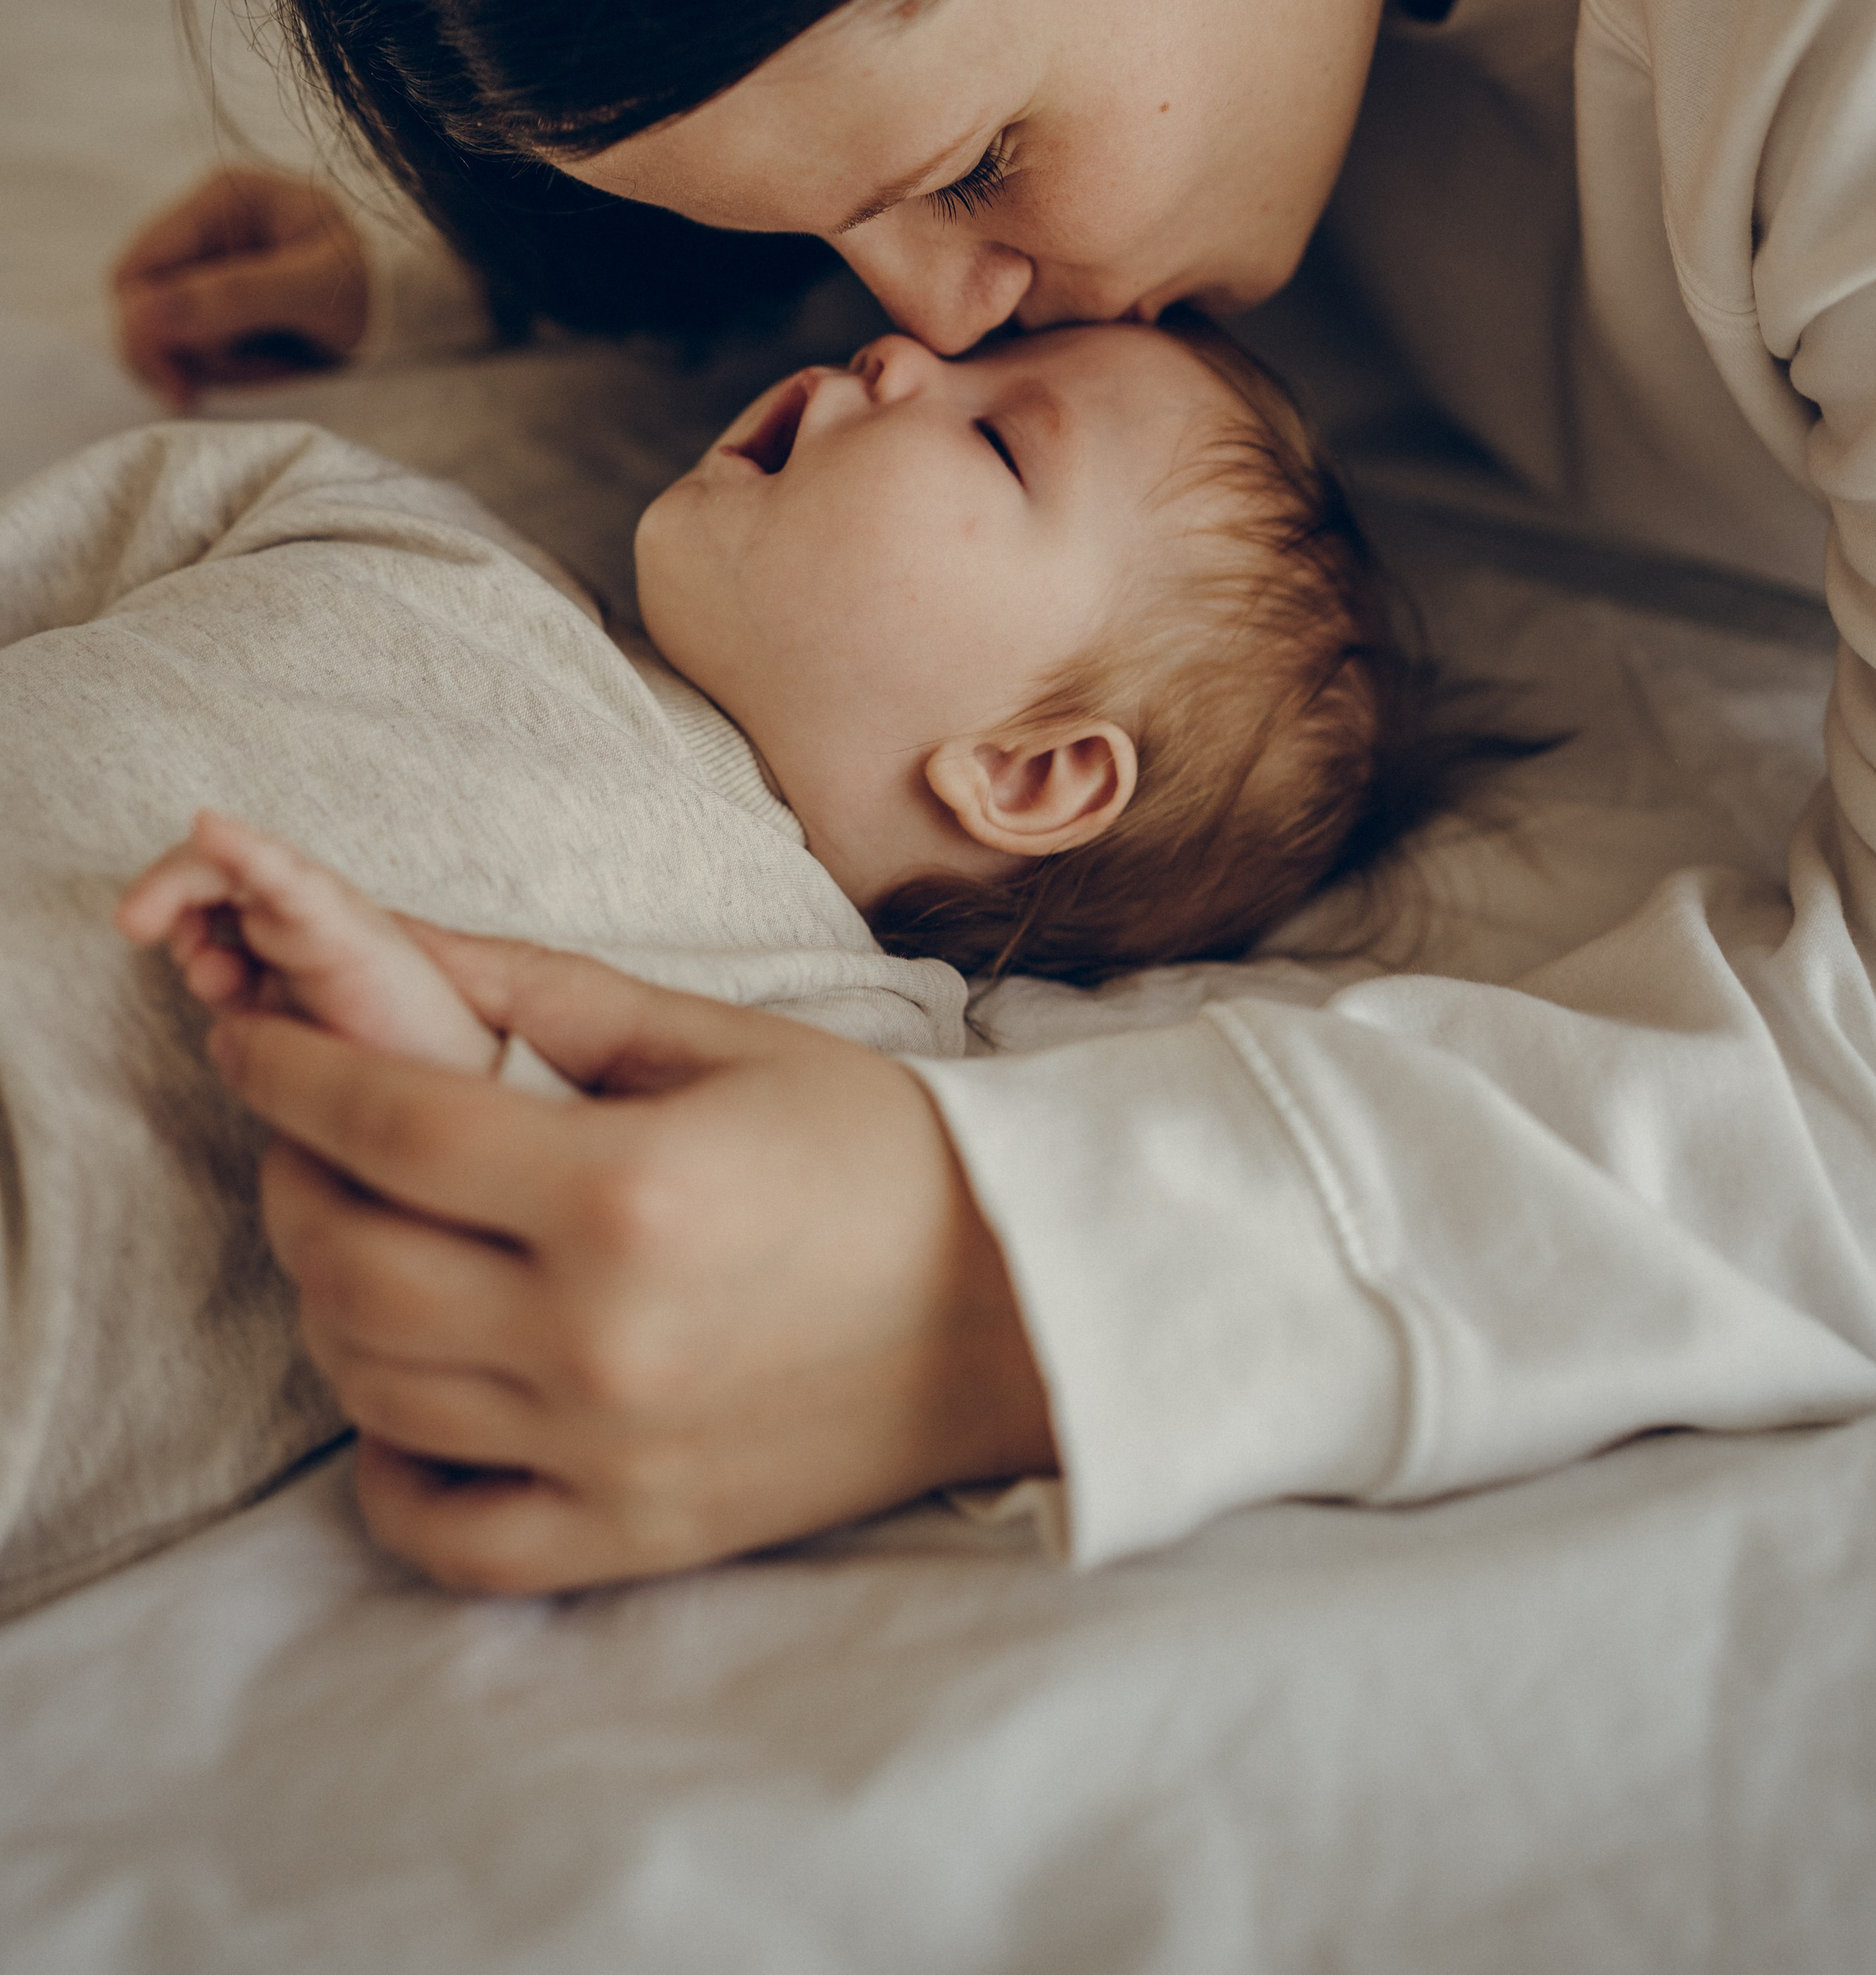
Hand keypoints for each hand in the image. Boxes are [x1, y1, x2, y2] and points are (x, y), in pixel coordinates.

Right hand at [113, 167, 370, 407]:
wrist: (421, 306)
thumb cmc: (379, 281)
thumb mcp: (314, 290)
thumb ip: (234, 297)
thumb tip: (142, 313)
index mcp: (222, 197)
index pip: (136, 269)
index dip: (143, 331)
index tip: (179, 387)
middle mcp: (207, 226)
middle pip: (145, 309)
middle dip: (192, 351)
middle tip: (257, 373)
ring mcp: (214, 265)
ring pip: (171, 336)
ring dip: (221, 364)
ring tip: (287, 359)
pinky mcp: (225, 301)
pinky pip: (199, 349)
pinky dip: (233, 368)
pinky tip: (276, 363)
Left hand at [118, 811, 500, 1073]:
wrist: (452, 1086)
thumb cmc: (381, 1057)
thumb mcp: (282, 1034)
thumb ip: (239, 1006)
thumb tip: (203, 978)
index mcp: (280, 938)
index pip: (211, 895)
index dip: (169, 902)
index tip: (137, 932)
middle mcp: (300, 916)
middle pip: (219, 873)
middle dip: (165, 888)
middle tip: (131, 923)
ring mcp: (326, 915)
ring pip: (245, 867)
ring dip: (184, 877)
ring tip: (146, 912)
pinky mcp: (349, 928)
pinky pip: (294, 882)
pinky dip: (248, 852)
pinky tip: (212, 830)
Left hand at [207, 928, 1057, 1593]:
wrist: (1019, 1303)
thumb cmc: (874, 1148)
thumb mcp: (717, 1038)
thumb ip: (543, 994)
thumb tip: (386, 946)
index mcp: (629, 1190)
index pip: (388, 1126)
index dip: (290, 1075)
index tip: (250, 1039)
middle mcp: (601, 1336)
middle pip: (349, 1264)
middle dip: (290, 1181)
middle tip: (303, 1129)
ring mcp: (609, 1453)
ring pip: (373, 1388)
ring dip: (327, 1300)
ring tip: (356, 1232)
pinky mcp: (630, 1535)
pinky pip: (442, 1530)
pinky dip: (389, 1467)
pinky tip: (407, 1388)